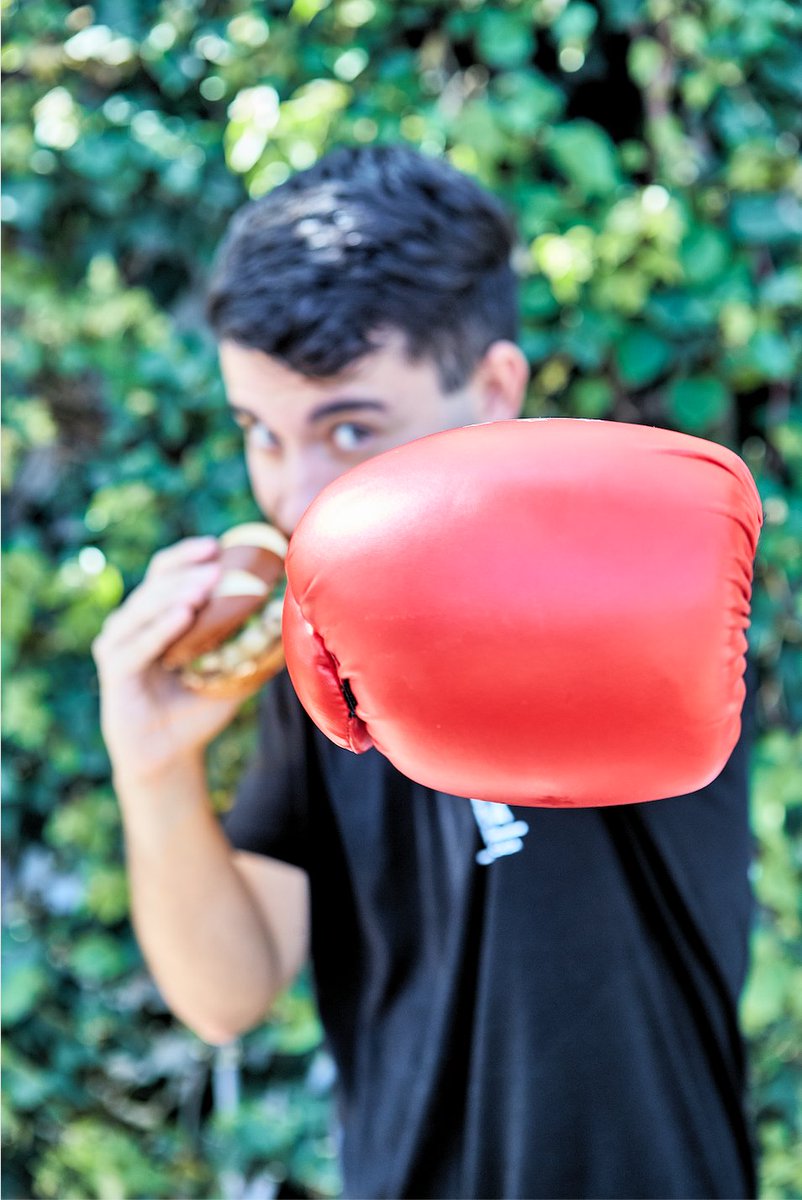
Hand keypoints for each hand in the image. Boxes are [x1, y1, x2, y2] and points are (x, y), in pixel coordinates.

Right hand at [92, 536, 262, 787]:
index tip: (218, 546)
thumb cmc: (199, 707)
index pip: (166, 572)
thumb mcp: (232, 671)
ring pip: (144, 610)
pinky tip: (183, 616)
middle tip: (217, 565)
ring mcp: (118, 645)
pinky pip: (137, 646)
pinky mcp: (114, 671)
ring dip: (174, 594)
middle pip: (155, 585)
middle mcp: (131, 624)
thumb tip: (294, 622)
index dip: (187, 556)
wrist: (170, 754)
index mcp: (155, 615)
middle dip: (187, 572)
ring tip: (204, 585)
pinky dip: (160, 629)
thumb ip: (254, 646)